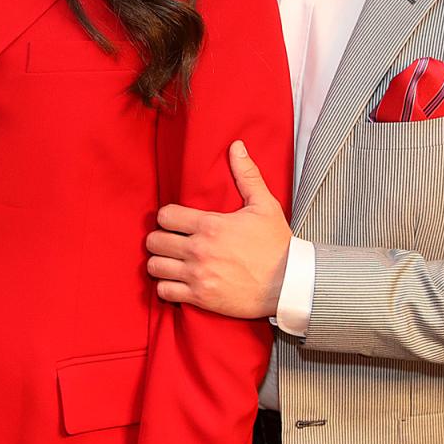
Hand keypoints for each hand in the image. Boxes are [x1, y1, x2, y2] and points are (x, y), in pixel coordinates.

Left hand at [145, 140, 289, 318]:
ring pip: (155, 266)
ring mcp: (198, 275)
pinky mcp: (200, 297)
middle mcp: (199, 249)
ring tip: (169, 261)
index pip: (165, 215)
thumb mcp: (265, 205)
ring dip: (159, 263)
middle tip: (169, 241)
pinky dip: (166, 287)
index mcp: (210, 225)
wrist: (289, 283)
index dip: (166, 217)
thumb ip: (247, 175)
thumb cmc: (277, 244)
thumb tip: (236, 146)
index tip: (174, 221)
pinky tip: (176, 282)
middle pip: (154, 241)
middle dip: (159, 239)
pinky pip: (164, 292)